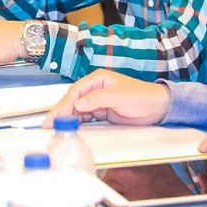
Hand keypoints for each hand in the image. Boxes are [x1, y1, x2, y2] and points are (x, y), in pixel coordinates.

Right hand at [46, 69, 169, 126]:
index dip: (64, 104)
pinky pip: (85, 117)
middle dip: (61, 112)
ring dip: (67, 118)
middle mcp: (96, 89)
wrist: (158, 108)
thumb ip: (98, 99)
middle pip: (73, 100)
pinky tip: (70, 127)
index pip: (76, 91)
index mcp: (98, 79)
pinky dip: (77, 122)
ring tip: (54, 127)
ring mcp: (98, 101)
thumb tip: (79, 103)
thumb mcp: (119, 96)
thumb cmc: (142, 96)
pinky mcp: (102, 112)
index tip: (55, 115)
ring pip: (77, 109)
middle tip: (49, 123)